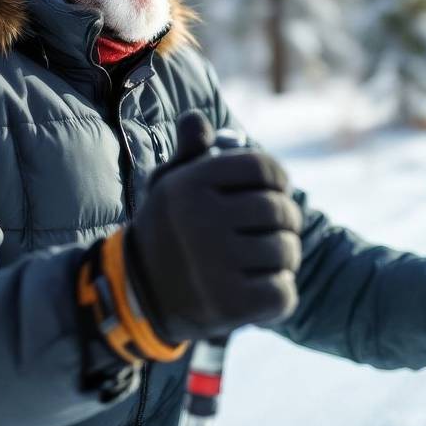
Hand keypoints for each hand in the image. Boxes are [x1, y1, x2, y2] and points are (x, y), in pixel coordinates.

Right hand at [124, 112, 302, 346]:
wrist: (139, 298)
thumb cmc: (167, 231)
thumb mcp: (169, 186)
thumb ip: (190, 151)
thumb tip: (196, 120)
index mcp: (190, 185)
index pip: (263, 168)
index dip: (277, 179)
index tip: (273, 192)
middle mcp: (201, 222)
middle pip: (281, 210)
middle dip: (285, 221)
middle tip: (270, 233)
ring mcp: (215, 266)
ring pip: (287, 251)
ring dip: (284, 258)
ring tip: (261, 262)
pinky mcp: (229, 305)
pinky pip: (284, 292)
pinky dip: (278, 293)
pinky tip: (257, 289)